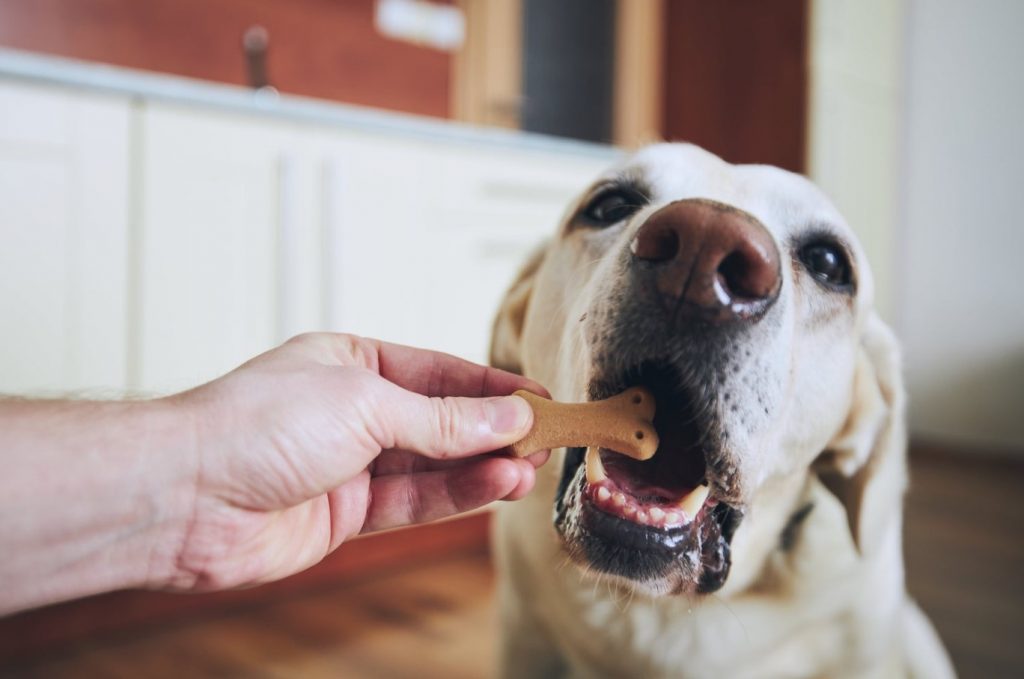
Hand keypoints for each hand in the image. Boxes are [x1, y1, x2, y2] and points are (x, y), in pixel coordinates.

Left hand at [169, 333, 548, 590]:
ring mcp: (350, 463)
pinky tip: (494, 485)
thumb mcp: (366, 403)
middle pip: (441, 420)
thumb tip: (508, 415)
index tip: (540, 399)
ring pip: (434, 464)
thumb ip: (443, 418)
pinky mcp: (346, 513)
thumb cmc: (256, 424)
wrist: (185, 495)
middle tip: (546, 439)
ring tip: (529, 467)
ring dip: (483, 466)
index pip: (440, 372)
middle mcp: (353, 410)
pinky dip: (456, 495)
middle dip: (493, 430)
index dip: (493, 387)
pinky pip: (414, 500)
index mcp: (352, 362)